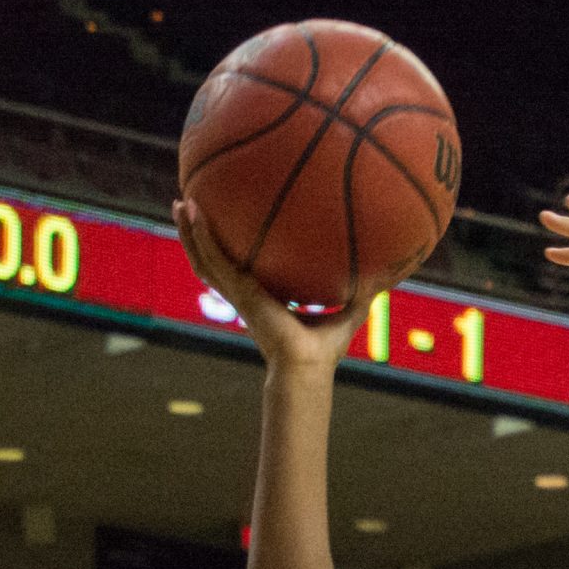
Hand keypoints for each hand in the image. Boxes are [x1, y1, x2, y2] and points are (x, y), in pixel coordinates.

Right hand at [172, 198, 384, 375]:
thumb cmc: (325, 350)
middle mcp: (246, 293)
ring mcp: (238, 294)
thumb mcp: (348, 310)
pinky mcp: (237, 293)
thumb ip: (363, 290)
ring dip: (189, 232)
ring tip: (179, 203)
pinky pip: (212, 260)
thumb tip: (388, 271)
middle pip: (215, 260)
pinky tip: (193, 213)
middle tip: (191, 206)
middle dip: (202, 235)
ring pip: (204, 259)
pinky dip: (200, 237)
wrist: (308, 366)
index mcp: (265, 297)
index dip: (234, 250)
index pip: (243, 269)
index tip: (229, 227)